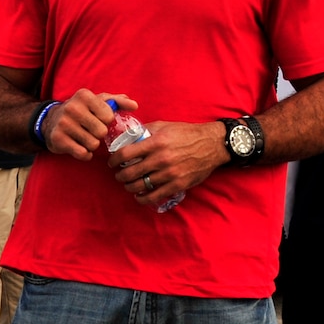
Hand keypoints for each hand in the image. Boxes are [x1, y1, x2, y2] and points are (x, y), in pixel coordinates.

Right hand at [40, 89, 130, 160]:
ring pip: (93, 144)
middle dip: (99, 134)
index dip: (106, 121)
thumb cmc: (81, 111)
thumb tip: (135, 106)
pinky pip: (82, 153)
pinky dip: (85, 154)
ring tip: (84, 138)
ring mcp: (63, 124)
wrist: (51, 121)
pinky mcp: (58, 139)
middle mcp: (72, 107)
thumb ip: (118, 102)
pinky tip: (79, 147)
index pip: (108, 116)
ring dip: (92, 144)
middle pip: (101, 131)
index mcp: (84, 95)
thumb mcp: (97, 101)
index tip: (98, 119)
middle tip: (90, 130)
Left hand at [108, 120, 228, 206]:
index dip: (114, 160)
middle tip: (119, 175)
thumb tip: (127, 135)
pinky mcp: (177, 185)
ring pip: (139, 186)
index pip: (125, 154)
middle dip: (120, 176)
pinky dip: (142, 198)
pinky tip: (139, 196)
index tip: (112, 163)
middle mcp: (160, 159)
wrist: (211, 144)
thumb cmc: (187, 133)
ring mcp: (169, 174)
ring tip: (128, 184)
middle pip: (129, 173)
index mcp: (155, 142)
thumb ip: (145, 130)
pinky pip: (154, 196)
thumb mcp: (164, 126)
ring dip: (129, 186)